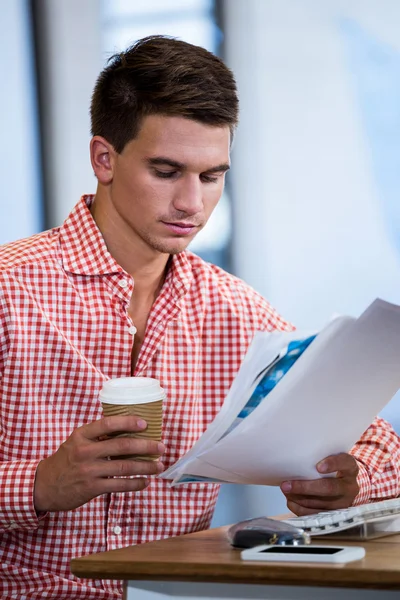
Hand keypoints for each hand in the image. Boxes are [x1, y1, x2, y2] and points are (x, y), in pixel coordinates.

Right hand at [34, 415, 164, 512]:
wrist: (44, 485)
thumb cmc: (66, 460)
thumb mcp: (76, 441)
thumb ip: (97, 436)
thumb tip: (127, 430)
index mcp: (82, 435)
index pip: (108, 424)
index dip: (128, 422)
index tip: (145, 424)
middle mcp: (85, 451)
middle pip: (122, 446)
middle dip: (146, 446)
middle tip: (161, 447)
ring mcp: (89, 470)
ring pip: (124, 467)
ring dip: (145, 466)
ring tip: (159, 466)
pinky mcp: (91, 488)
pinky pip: (119, 485)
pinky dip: (135, 484)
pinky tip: (145, 482)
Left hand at [280, 453, 358, 515]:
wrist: (344, 485)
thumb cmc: (331, 469)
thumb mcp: (330, 459)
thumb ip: (318, 459)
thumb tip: (294, 461)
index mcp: (350, 468)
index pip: (345, 462)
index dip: (332, 464)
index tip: (318, 467)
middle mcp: (349, 487)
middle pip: (329, 488)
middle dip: (305, 487)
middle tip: (286, 485)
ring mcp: (344, 503)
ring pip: (320, 503)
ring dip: (299, 498)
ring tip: (286, 491)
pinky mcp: (334, 515)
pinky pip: (316, 515)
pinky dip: (300, 509)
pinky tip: (291, 501)